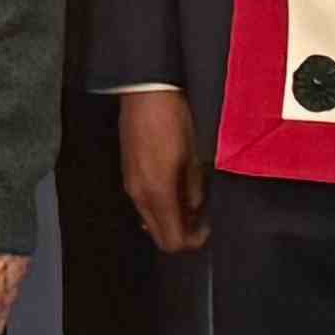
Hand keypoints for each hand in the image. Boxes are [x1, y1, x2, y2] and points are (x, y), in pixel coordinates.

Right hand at [116, 87, 206, 255]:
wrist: (145, 93)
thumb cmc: (173, 119)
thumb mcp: (193, 156)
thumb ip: (194, 188)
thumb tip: (196, 208)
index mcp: (157, 192)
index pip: (172, 240)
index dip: (192, 241)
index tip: (206, 229)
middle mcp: (139, 195)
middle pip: (158, 236)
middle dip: (181, 233)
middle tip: (200, 219)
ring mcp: (130, 185)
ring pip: (150, 220)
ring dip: (169, 219)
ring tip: (190, 201)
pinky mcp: (128, 174)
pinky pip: (143, 203)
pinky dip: (160, 205)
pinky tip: (174, 188)